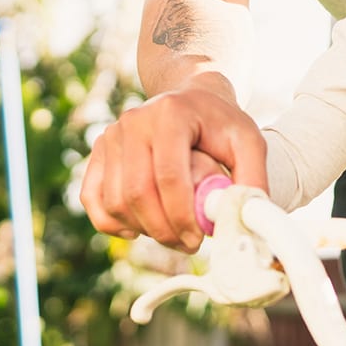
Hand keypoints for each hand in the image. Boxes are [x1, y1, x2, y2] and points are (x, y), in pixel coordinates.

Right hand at [80, 87, 269, 251]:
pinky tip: (139, 230)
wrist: (192, 101)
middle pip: (138, 192)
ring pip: (116, 200)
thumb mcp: (249, 143)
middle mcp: (133, 121)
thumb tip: (246, 219)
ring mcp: (111, 135)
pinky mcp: (99, 151)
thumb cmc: (222, 125)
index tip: (199, 238)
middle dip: (163, 230)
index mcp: (171, 114)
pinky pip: (93, 198)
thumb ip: (252, 179)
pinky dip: (112, 223)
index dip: (182, 215)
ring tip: (174, 234)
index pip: (168, 175)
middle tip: (188, 245)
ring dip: (144, 229)